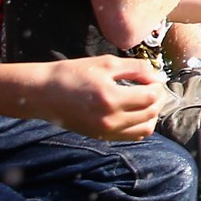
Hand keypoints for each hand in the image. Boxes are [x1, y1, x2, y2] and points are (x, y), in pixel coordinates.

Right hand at [38, 56, 165, 139]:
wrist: (42, 94)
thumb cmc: (72, 74)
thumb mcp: (106, 64)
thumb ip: (136, 68)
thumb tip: (158, 75)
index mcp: (110, 98)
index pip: (151, 98)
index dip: (158, 86)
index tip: (154, 78)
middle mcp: (110, 119)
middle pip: (151, 114)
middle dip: (158, 99)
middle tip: (153, 87)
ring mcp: (105, 131)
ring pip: (144, 129)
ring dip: (152, 114)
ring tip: (145, 99)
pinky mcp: (100, 136)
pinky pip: (131, 136)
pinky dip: (140, 124)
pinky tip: (135, 111)